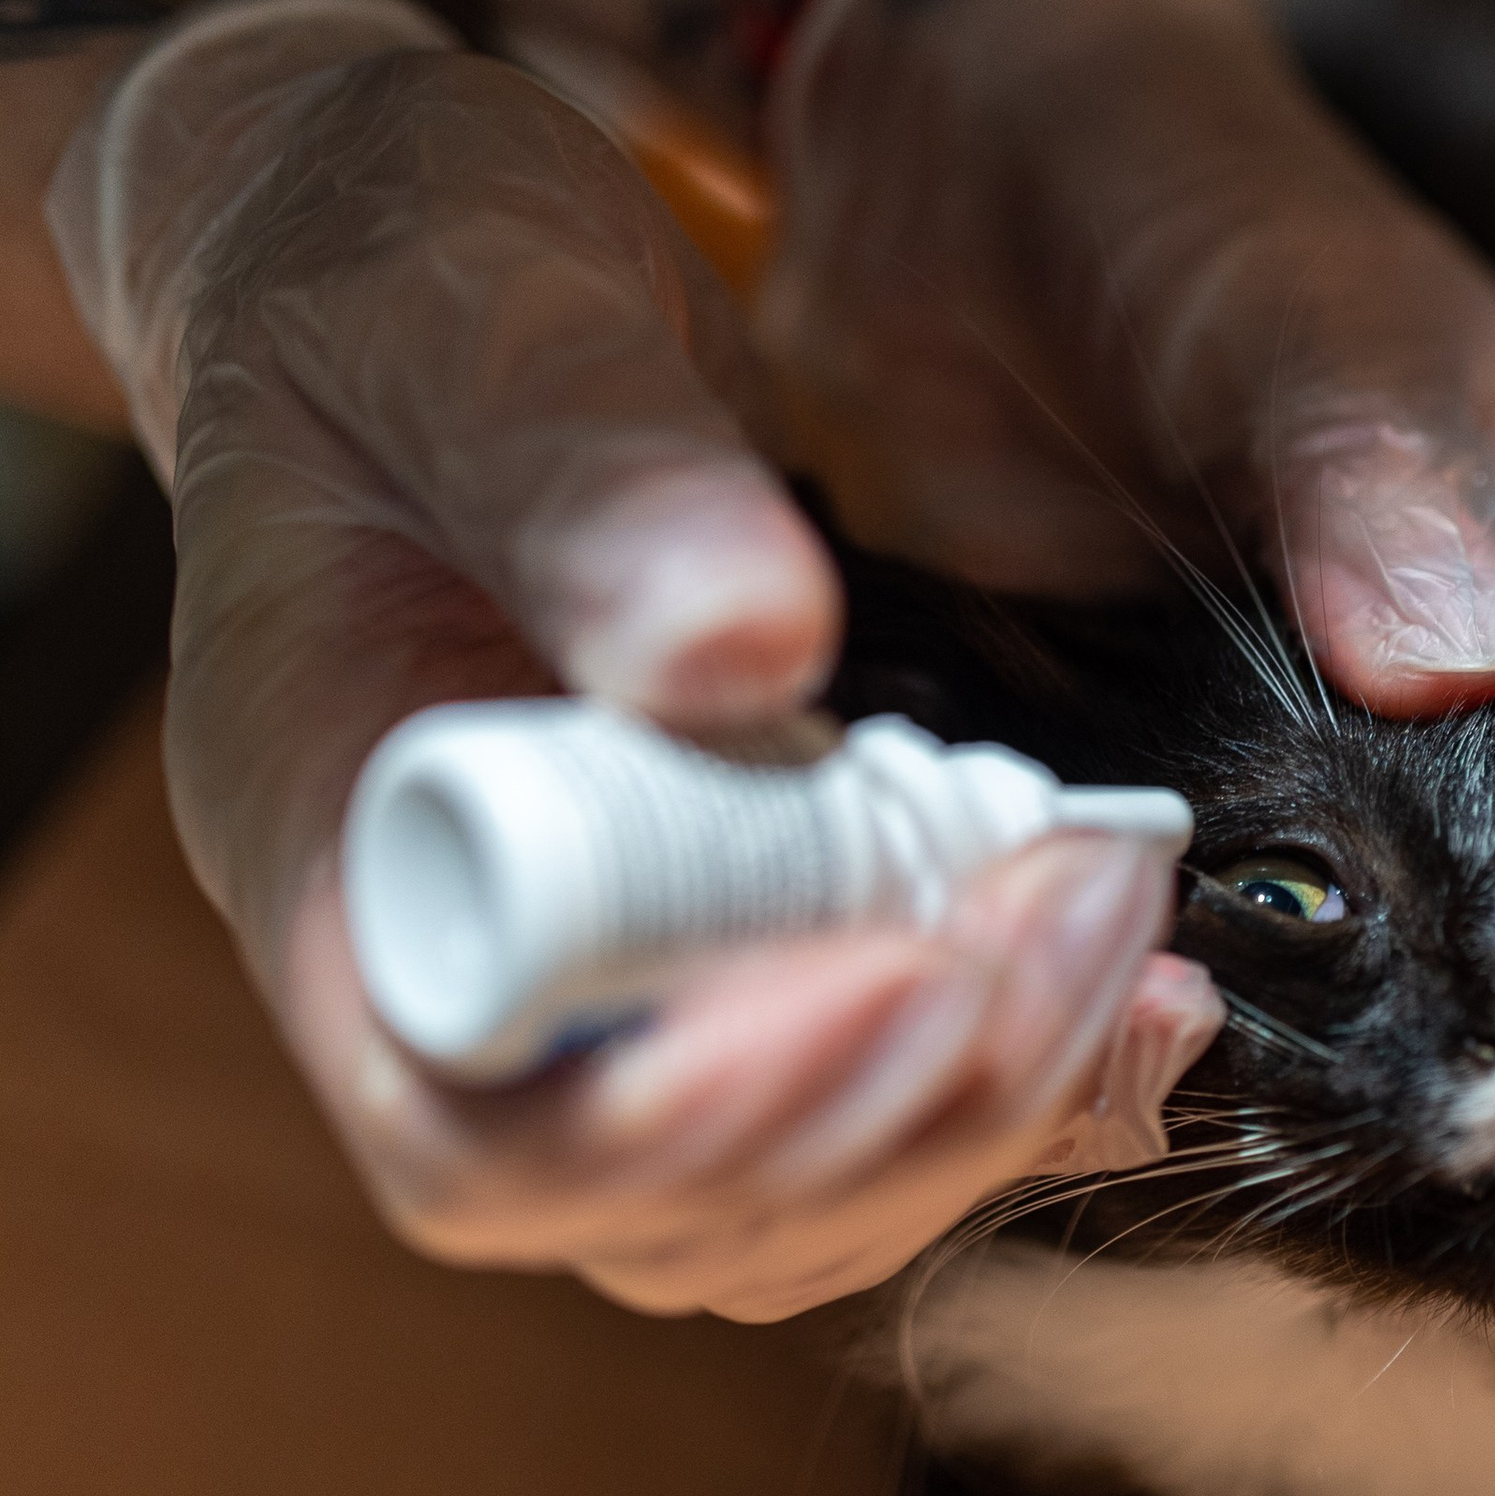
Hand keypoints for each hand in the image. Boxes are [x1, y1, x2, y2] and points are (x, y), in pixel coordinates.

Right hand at [45, 0, 1218, 1319]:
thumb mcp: (479, 335)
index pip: (479, 1132)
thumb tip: (745, 649)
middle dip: (908, 1105)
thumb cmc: (410, 292)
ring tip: (1118, 912)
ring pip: (797, 1195)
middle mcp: (479, 972)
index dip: (695, 1117)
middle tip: (1075, 919)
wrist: (441, 285)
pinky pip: (879, 1097)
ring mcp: (616, 978)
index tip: (906, 969)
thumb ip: (589, 487)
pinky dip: (1028, 1076)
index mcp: (348, 852)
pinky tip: (1146, 984)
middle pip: (672, 1209)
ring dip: (993, 1099)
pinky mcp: (746, 942)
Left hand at [762, 0, 1494, 1189]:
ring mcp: (1323, 747)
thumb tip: (1455, 659)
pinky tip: (1125, 1067)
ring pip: (1385, 965)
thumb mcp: (1295, 291)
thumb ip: (1376, 453)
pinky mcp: (1171, 768)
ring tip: (1281, 1169)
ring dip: (1344, 1067)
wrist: (941, 155)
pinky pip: (1212, 924)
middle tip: (1439, 1190)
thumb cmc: (1167, 174)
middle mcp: (1482, 692)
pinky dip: (1187, 1002)